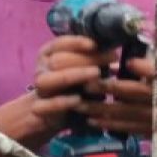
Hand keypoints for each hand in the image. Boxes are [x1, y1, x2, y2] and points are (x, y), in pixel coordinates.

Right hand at [32, 37, 154, 135]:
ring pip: (48, 80)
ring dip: (73, 75)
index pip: (60, 43)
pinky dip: (61, 102)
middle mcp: (42, 69)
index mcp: (50, 54)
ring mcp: (39, 90)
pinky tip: (78, 99)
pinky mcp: (39, 109)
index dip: (77, 42)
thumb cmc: (75, 86)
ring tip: (96, 74)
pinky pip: (46, 104)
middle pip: (58, 60)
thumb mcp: (84, 69)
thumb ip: (94, 57)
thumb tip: (117, 46)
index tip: (95, 44)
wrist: (55, 114)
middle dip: (85, 58)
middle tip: (110, 59)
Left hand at [81, 54, 154, 135]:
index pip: (131, 87)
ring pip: (124, 118)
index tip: (92, 79)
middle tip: (79, 93)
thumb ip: (152, 67)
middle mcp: (156, 106)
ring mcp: (155, 120)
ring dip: (101, 114)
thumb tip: (131, 63)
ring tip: (81, 109)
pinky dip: (113, 126)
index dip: (110, 85)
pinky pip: (130, 129)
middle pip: (123, 103)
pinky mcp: (155, 131)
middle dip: (100, 100)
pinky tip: (97, 123)